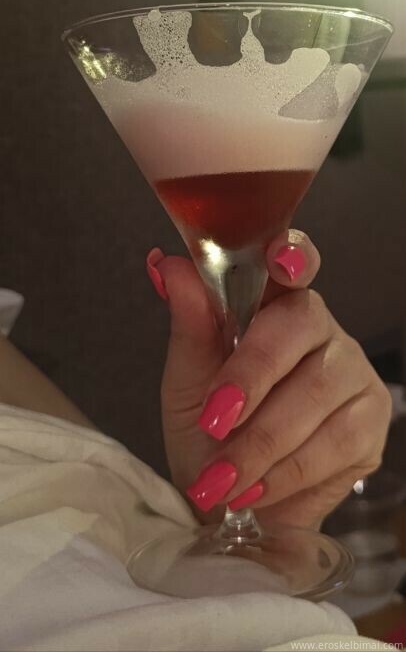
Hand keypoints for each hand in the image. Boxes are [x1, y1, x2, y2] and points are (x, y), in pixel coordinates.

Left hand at [148, 232, 390, 528]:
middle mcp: (319, 328)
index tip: (280, 261)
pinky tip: (255, 489)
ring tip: (221, 477)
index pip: (294, 262)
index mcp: (274, 304)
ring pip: (316, 391)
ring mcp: (352, 372)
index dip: (293, 254)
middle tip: (212, 422)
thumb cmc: (208, 431)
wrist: (231, 500)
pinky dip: (286, 472)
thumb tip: (164, 264)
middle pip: (300, 327)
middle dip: (251, 377)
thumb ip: (188, 323)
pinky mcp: (370, 421)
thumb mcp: (187, 379)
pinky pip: (335, 441)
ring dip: (260, 442)